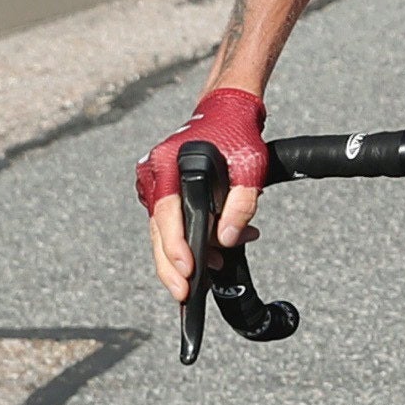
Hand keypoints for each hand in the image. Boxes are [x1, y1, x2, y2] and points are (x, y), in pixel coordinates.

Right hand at [137, 86, 266, 298]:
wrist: (227, 110)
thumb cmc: (238, 135)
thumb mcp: (251, 168)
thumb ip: (242, 205)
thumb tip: (228, 240)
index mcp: (168, 166)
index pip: (166, 217)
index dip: (174, 249)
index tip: (186, 274)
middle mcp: (153, 175)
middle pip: (158, 231)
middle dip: (171, 266)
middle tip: (184, 295)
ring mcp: (154, 183)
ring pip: (163, 230)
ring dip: (187, 252)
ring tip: (214, 266)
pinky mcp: (162, 189)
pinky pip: (171, 221)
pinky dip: (190, 236)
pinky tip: (216, 247)